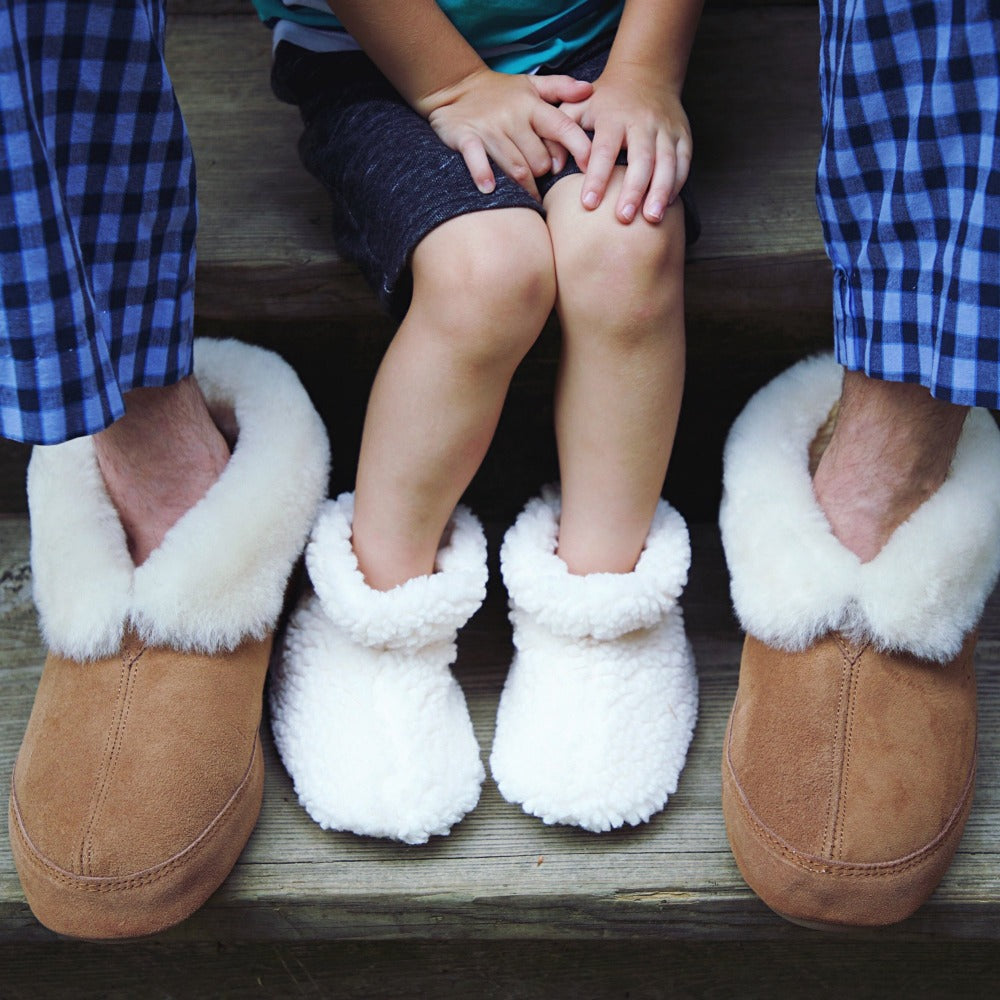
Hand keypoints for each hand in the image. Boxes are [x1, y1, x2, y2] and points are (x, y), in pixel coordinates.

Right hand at [422, 69, 593, 198]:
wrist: (455, 86)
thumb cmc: (500, 92)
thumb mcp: (530, 85)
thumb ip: (560, 87)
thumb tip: (588, 90)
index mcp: (532, 106)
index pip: (563, 127)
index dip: (579, 148)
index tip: (589, 167)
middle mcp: (513, 117)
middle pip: (540, 160)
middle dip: (545, 173)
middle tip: (543, 179)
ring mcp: (489, 129)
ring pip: (516, 167)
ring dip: (526, 186)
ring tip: (530, 196)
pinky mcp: (466, 137)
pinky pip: (477, 159)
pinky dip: (483, 175)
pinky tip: (489, 189)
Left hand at [561, 64, 691, 222]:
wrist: (645, 74)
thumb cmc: (604, 100)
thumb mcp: (578, 106)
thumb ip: (561, 132)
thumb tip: (552, 165)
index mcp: (613, 117)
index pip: (604, 150)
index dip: (597, 177)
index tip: (589, 204)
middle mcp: (642, 122)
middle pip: (641, 159)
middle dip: (633, 190)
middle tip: (623, 218)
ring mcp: (665, 128)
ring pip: (667, 162)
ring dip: (660, 191)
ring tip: (652, 219)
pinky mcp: (682, 134)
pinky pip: (684, 161)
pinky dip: (678, 183)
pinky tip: (667, 204)